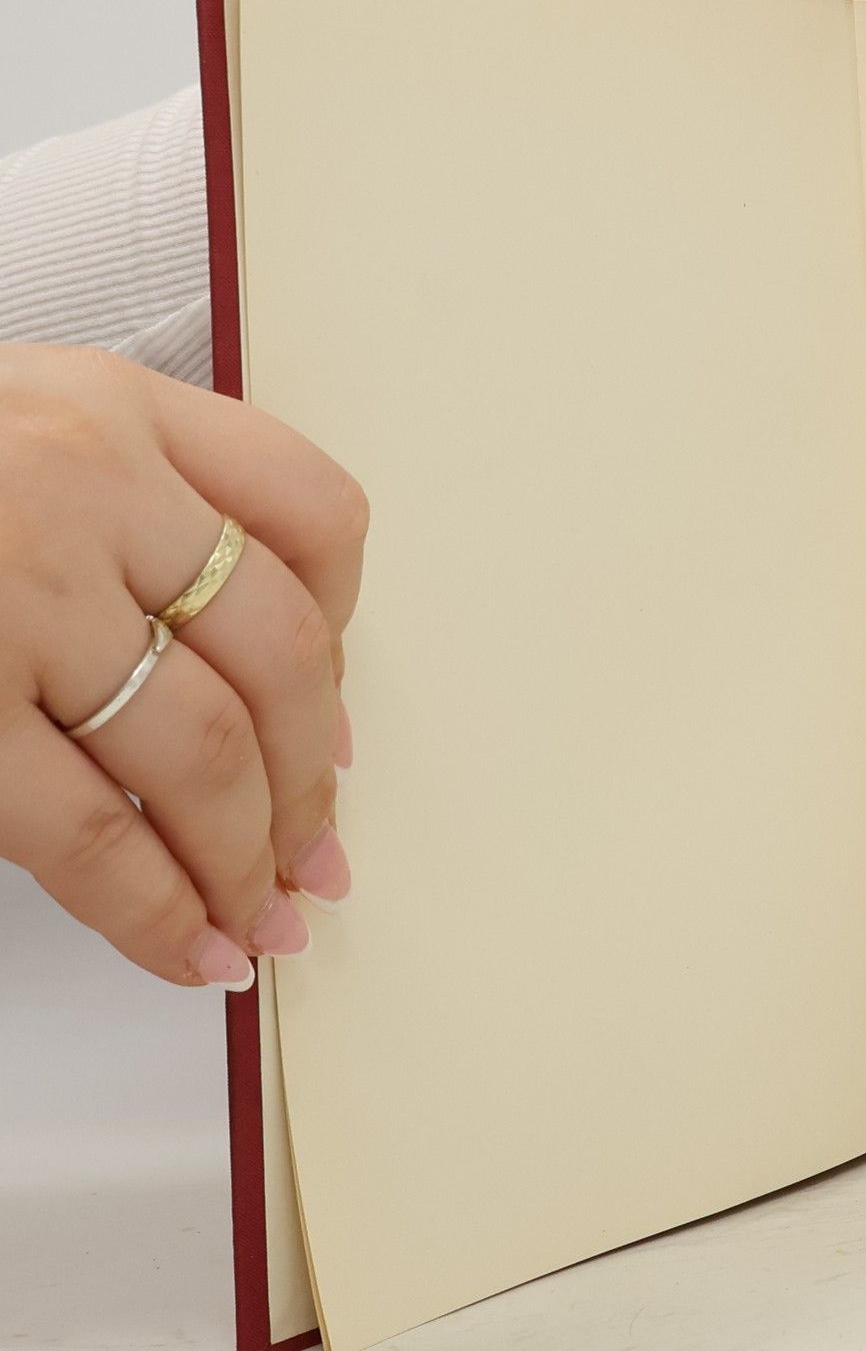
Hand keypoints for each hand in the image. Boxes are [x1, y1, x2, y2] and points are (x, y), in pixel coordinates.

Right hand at [0, 345, 366, 988]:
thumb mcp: (7, 428)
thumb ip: (125, 509)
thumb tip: (268, 685)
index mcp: (106, 402)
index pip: (312, 511)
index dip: (346, 634)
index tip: (336, 716)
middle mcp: (79, 480)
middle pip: (281, 654)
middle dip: (312, 784)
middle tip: (316, 861)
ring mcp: (10, 591)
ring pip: (203, 751)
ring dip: (250, 860)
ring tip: (262, 923)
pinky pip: (88, 828)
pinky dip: (156, 906)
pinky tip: (190, 948)